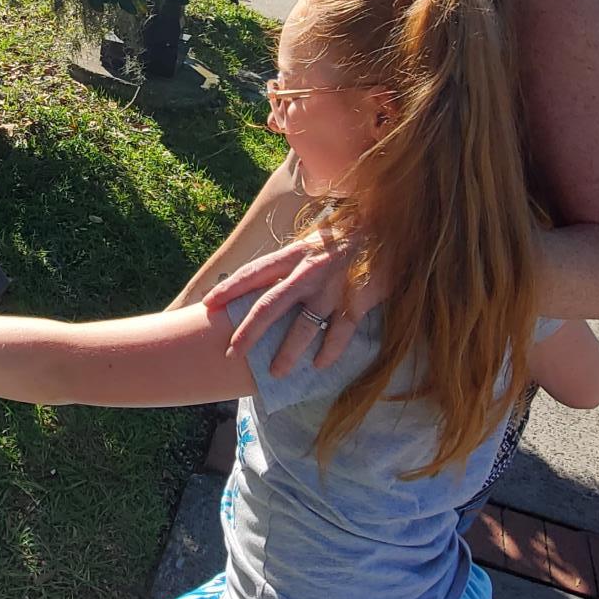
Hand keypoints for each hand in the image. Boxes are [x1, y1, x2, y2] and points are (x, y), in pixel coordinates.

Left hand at [201, 228, 380, 374]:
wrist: (391, 224)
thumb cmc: (348, 237)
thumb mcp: (314, 243)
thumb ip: (292, 262)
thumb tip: (267, 281)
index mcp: (294, 254)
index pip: (253, 272)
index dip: (229, 289)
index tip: (207, 305)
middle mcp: (308, 271)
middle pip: (269, 305)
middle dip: (248, 332)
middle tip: (231, 353)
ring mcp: (332, 287)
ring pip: (303, 326)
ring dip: (287, 353)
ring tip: (275, 373)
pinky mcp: (357, 299)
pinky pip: (339, 332)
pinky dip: (329, 351)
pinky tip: (320, 366)